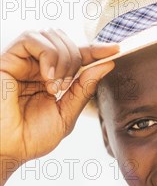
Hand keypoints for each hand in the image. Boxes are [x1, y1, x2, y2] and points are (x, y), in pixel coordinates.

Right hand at [0, 30, 118, 181]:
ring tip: (54, 87)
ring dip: (62, 59)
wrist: (9, 148)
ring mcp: (22, 61)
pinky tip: (46, 78)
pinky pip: (32, 38)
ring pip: (51, 36)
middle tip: (66, 87)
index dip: (96, 50)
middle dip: (76, 60)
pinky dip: (47, 54)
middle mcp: (36, 67)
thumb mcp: (66, 113)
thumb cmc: (32, 137)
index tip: (116, 49)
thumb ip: (84, 89)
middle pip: (66, 42)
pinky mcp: (8, 58)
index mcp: (50, 80)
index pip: (76, 56)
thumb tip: (107, 64)